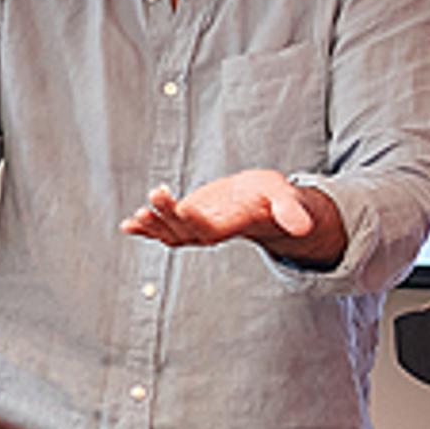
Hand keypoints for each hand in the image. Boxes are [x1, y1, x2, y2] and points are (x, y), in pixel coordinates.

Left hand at [120, 170, 345, 265]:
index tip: (183, 207)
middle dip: (168, 216)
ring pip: (172, 233)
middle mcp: (213, 231)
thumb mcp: (283, 195)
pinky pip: (163, 231)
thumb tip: (302, 226)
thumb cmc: (272, 198)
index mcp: (234, 224)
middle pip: (187, 229)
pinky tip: (127, 225)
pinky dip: (145, 230)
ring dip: (153, 225)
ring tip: (137, 216)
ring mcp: (198, 229)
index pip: (214, 227)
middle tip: (154, 197)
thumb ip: (290, 209)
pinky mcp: (187, 222)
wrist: (261, 205)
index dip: (197, 220)